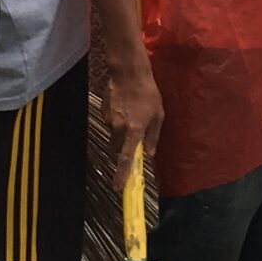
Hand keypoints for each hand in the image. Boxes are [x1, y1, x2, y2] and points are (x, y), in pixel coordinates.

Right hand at [104, 59, 163, 175]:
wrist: (128, 72)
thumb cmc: (148, 93)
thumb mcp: (158, 115)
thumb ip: (153, 136)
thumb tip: (150, 154)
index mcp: (134, 130)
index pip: (126, 159)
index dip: (122, 175)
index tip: (118, 188)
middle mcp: (118, 128)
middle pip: (117, 149)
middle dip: (124, 148)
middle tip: (135, 135)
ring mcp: (108, 120)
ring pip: (113, 135)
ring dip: (121, 132)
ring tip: (131, 114)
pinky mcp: (102, 112)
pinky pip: (109, 123)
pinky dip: (116, 120)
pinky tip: (124, 107)